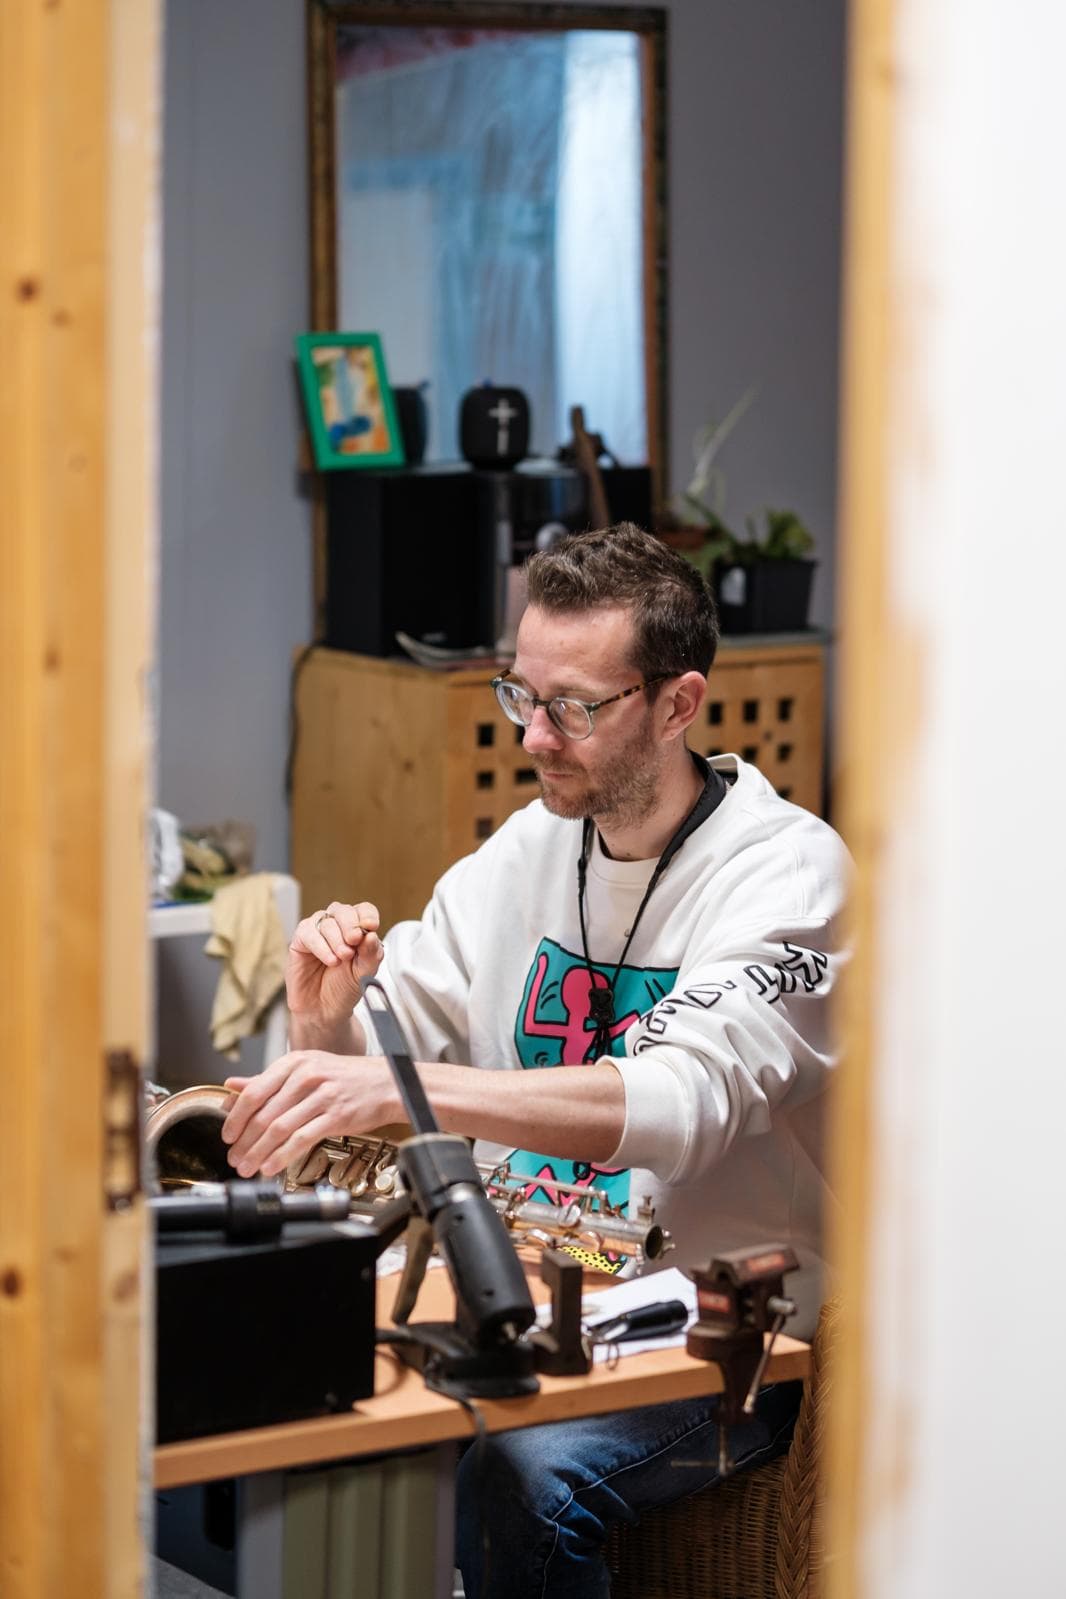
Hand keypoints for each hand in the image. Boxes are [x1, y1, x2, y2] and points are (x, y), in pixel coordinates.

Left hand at [222, 1051, 391, 1177]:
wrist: (386, 1083)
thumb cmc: (346, 1077)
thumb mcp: (306, 1068)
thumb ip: (267, 1079)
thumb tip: (233, 1086)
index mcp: (294, 1062)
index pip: (254, 1091)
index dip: (235, 1117)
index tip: (227, 1135)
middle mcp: (306, 1076)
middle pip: (263, 1114)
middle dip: (244, 1142)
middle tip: (234, 1157)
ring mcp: (321, 1096)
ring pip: (279, 1128)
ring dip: (258, 1152)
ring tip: (248, 1166)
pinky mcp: (336, 1116)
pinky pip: (301, 1139)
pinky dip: (282, 1156)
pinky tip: (271, 1166)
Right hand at [286, 900, 382, 1023]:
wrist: (324, 1010)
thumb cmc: (345, 988)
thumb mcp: (365, 973)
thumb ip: (371, 953)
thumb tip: (372, 934)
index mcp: (357, 929)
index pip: (364, 909)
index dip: (367, 915)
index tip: (371, 927)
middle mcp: (337, 926)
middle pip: (344, 910)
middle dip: (351, 925)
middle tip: (354, 943)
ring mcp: (318, 932)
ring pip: (327, 921)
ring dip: (336, 939)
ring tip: (342, 959)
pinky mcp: (300, 941)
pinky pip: (308, 933)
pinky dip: (321, 946)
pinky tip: (330, 961)